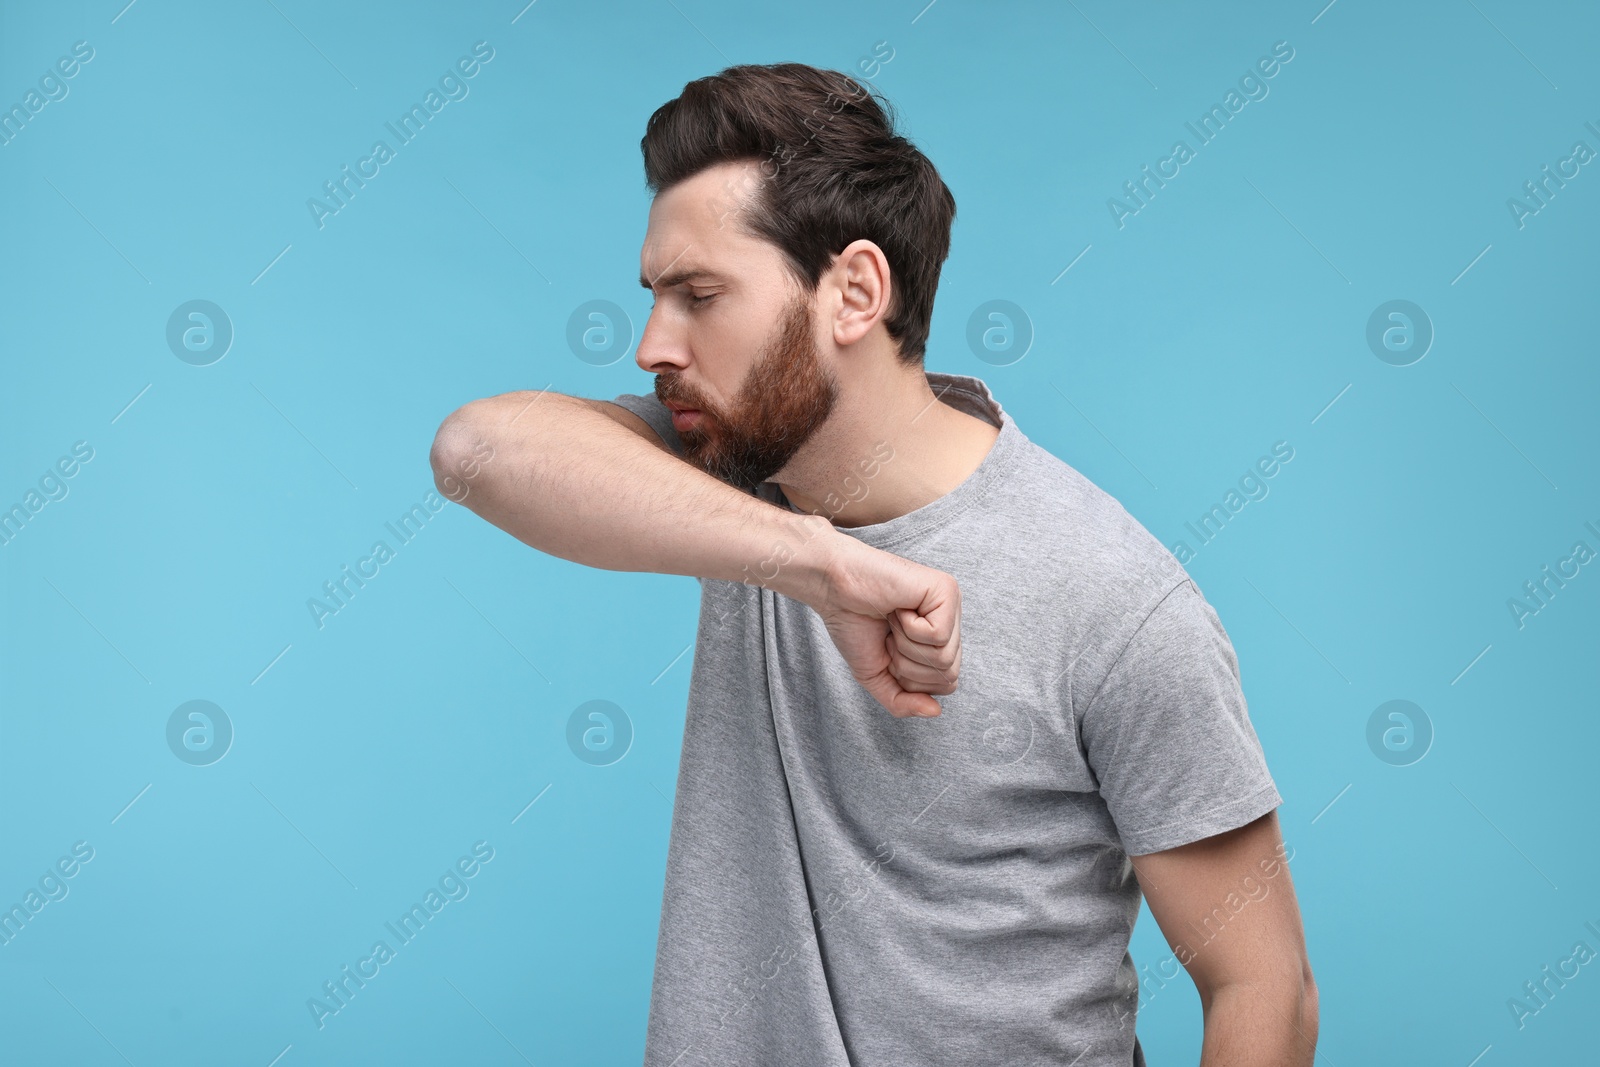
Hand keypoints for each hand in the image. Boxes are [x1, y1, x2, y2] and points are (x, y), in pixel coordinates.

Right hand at [809, 534, 961, 717]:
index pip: (946, 685)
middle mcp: (951, 621)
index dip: (911, 679)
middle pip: (948, 675)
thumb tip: (935, 712)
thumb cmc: (853, 622)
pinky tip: (898, 608)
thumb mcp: (877, 675)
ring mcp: (952, 604)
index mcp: (940, 639)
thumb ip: (903, 701)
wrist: (832, 587)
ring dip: (906, 646)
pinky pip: (938, 635)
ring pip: (944, 658)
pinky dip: (909, 629)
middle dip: (907, 665)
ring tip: (893, 620)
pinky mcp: (947, 590)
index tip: (888, 648)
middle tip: (889, 635)